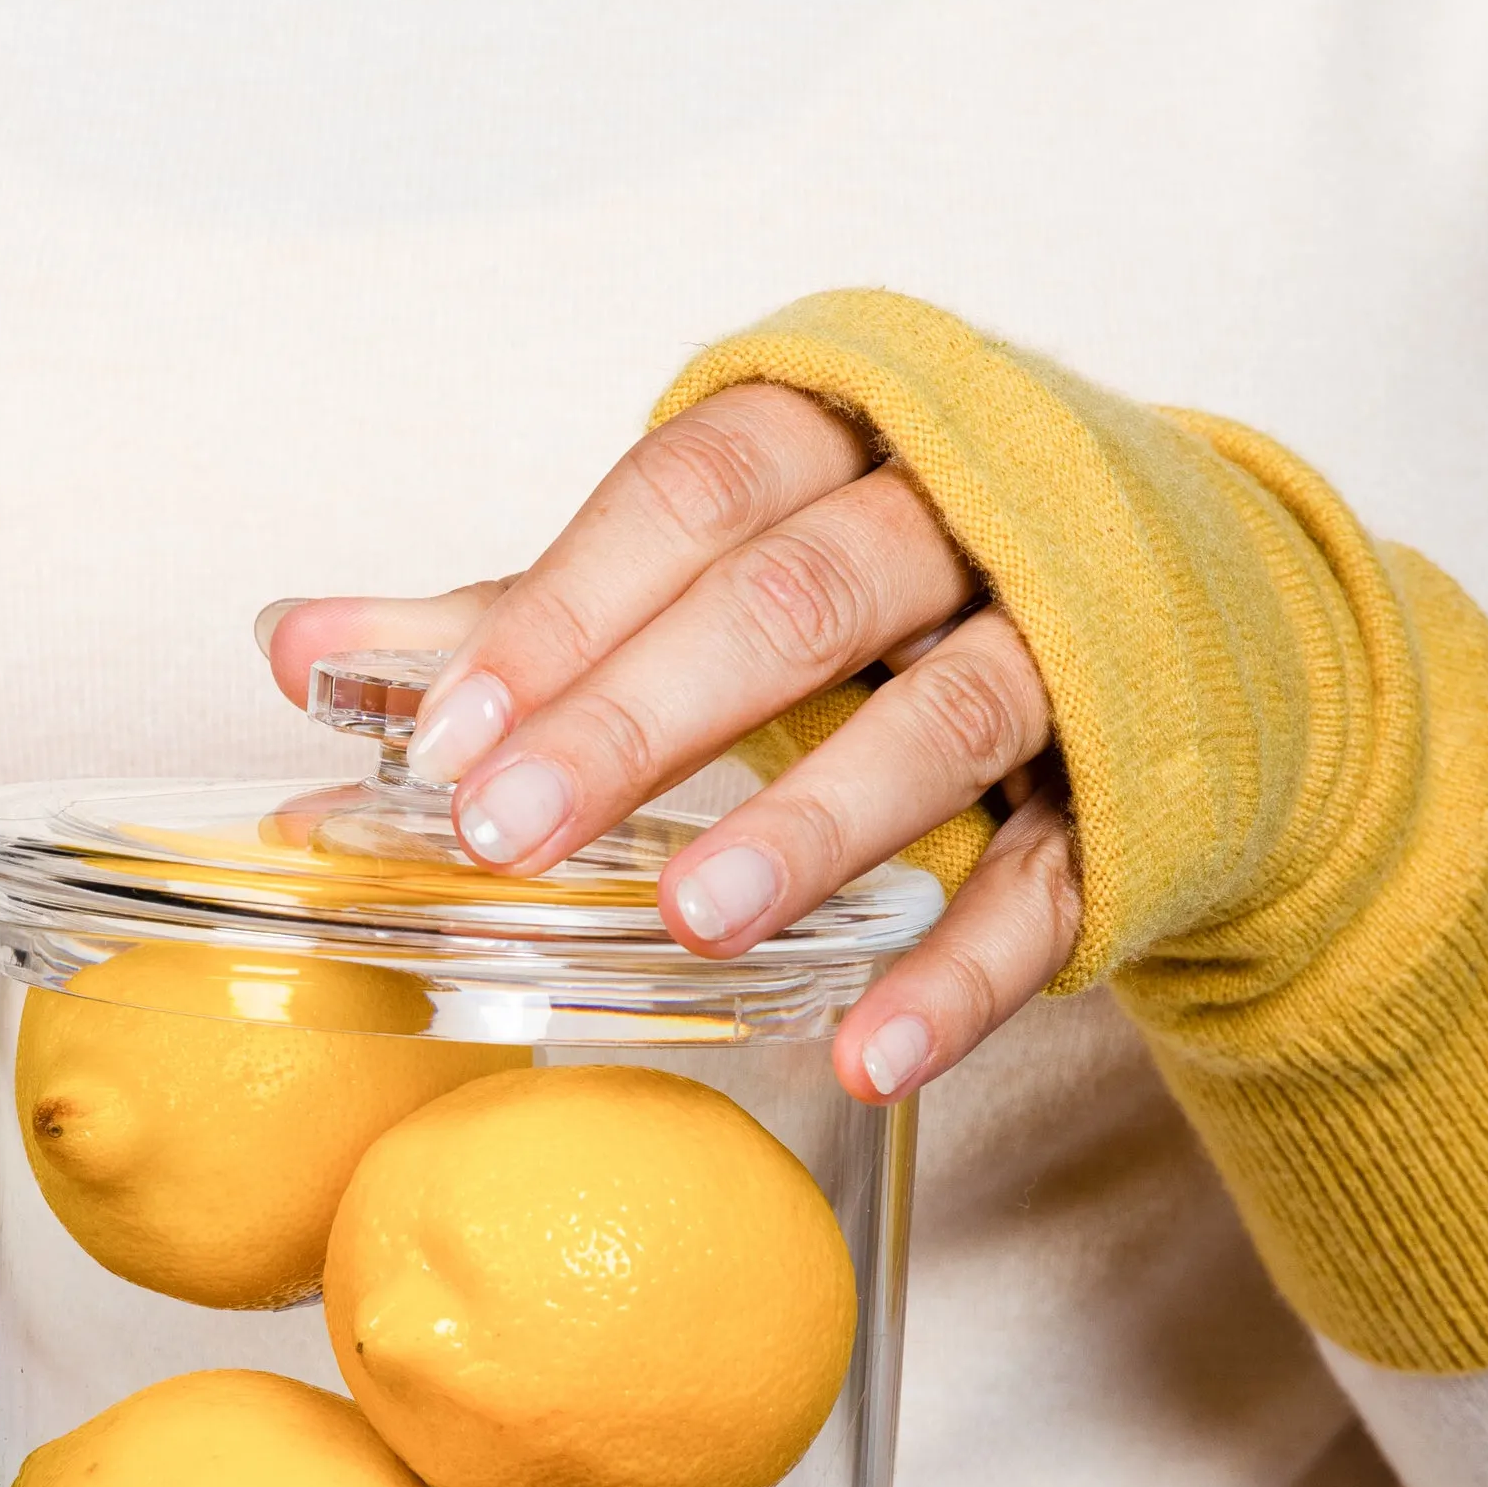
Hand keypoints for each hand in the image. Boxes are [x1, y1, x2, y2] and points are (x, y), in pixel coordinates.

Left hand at [261, 381, 1084, 1101]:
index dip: (564, 612)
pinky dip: (959, 975)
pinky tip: (867, 1053)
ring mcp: (1069, 651)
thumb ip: (521, 610)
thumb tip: (296, 647)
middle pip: (804, 595)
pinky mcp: (1135, 791)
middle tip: (509, 831)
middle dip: (647, 715)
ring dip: (814, 823)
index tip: (442, 737)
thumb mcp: (717, 563)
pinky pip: (1055, 884)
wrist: (1191, 605)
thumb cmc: (901, 569)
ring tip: (692, 921)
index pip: (689, 496)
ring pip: (950, 716)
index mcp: (841, 433)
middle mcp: (964, 517)